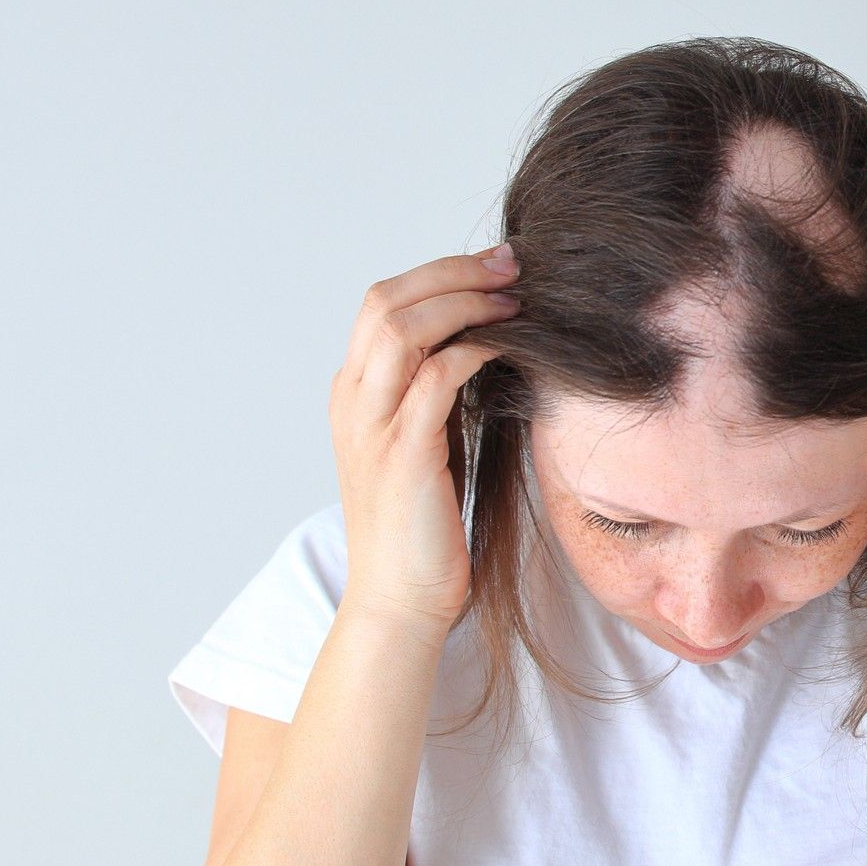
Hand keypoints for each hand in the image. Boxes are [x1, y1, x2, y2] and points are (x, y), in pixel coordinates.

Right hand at [327, 243, 521, 626]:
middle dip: (452, 271)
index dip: (438, 273)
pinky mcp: (403, 453)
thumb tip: (481, 344)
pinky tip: (508, 346)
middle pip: (386, 300)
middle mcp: (353, 400)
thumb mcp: (426, 444)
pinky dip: (473, 350)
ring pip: (402, 327)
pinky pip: (435, 378)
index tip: (495, 266)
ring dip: (463, 301)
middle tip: (511, 265)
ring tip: (514, 299)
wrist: (400, 600)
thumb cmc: (423, 527)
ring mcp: (371, 425)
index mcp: (354, 394)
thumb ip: (436, 395)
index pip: (382, 302)